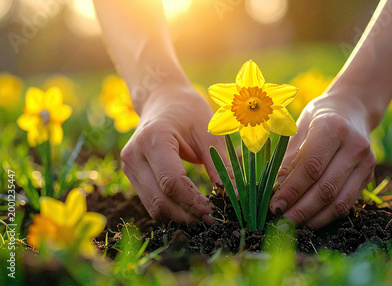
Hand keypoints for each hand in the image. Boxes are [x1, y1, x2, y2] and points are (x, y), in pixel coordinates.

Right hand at [120, 84, 223, 223]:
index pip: (172, 182)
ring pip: (154, 207)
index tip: (218, 210)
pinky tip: (191, 209)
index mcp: (153, 139)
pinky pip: (151, 202)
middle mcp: (134, 155)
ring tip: (205, 216)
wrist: (163, 99)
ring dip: (180, 216)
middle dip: (188, 214)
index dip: (195, 202)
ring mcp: (129, 167)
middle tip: (215, 219)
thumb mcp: (209, 134)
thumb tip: (235, 197)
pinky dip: (172, 210)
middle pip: (160, 200)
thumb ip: (220, 166)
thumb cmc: (189, 112)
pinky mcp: (132, 175)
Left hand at [270, 89, 376, 228]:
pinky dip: (326, 216)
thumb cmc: (317, 119)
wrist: (351, 111)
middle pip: (325, 187)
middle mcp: (354, 145)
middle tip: (280, 221)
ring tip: (292, 224)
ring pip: (338, 201)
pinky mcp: (369, 176)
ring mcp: (366, 162)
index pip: (311, 166)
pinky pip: (346, 203)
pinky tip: (309, 220)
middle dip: (300, 209)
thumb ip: (285, 161)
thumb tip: (266, 191)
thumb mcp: (297, 131)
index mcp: (332, 128)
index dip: (291, 190)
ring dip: (313, 217)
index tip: (274, 205)